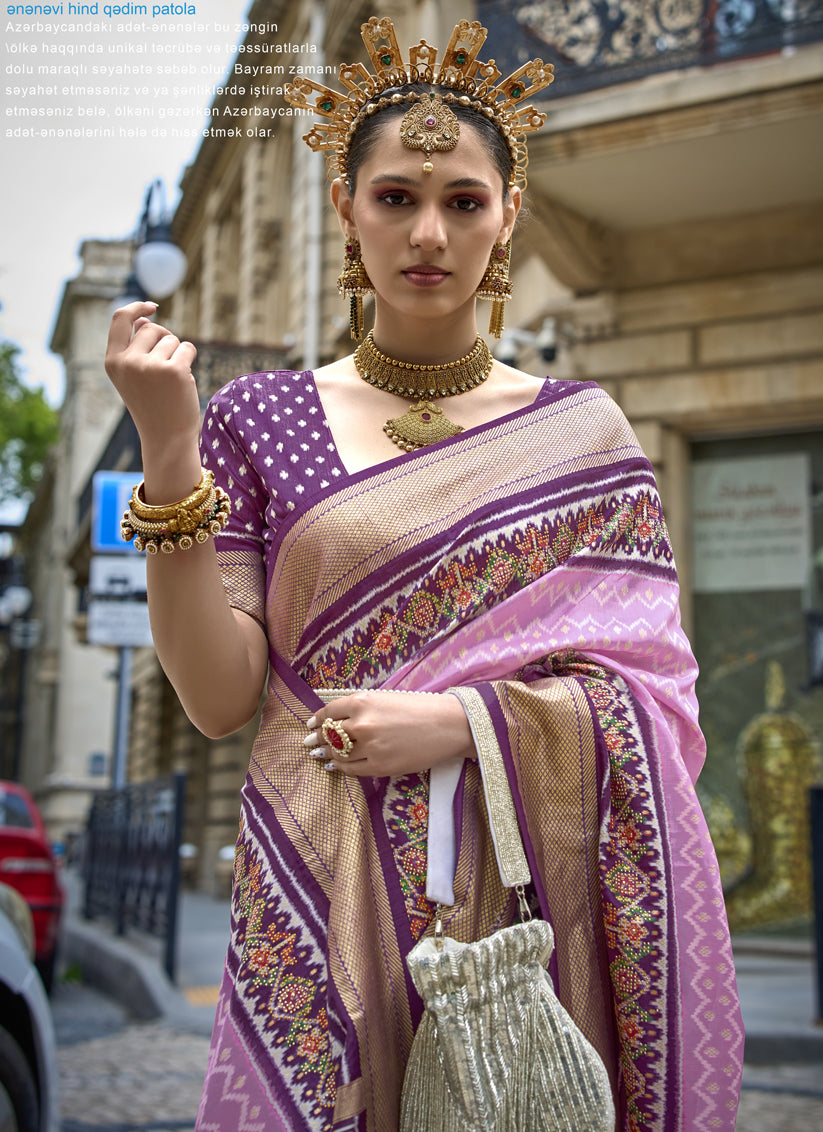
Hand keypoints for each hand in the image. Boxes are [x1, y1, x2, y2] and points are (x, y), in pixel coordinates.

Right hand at [104, 301, 201, 459]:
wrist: (167, 438)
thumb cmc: (152, 405)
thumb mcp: (134, 376)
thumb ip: (135, 348)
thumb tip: (143, 319)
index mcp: (113, 362)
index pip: (119, 320)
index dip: (136, 308)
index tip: (151, 307)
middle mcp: (128, 362)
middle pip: (152, 329)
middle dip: (164, 343)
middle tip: (164, 372)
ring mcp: (151, 366)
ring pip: (172, 339)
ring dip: (178, 355)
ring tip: (171, 382)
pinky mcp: (175, 370)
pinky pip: (188, 348)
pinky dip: (190, 360)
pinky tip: (183, 382)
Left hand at [304, 690, 476, 777]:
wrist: (447, 726)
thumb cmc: (419, 708)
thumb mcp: (385, 698)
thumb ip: (360, 708)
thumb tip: (336, 719)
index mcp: (362, 702)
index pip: (328, 712)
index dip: (317, 719)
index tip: (311, 724)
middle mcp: (361, 724)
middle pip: (328, 735)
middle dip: (317, 739)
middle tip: (310, 742)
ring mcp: (369, 748)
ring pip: (338, 754)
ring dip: (328, 755)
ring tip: (322, 755)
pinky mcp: (379, 767)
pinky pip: (351, 769)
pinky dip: (340, 768)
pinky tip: (335, 766)